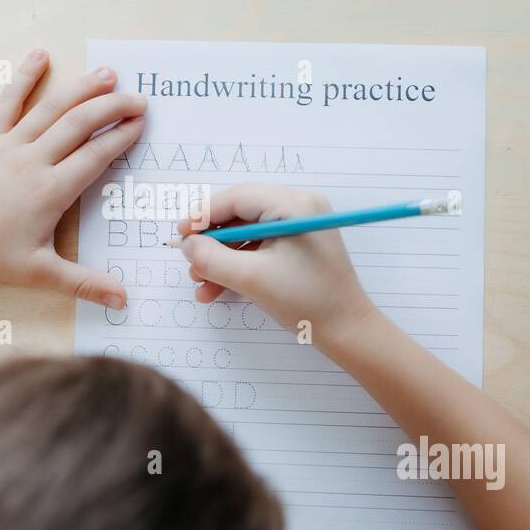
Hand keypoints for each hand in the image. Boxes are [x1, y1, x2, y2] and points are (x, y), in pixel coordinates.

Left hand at [0, 49, 145, 306]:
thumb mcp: (38, 273)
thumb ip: (83, 283)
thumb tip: (122, 301)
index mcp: (50, 192)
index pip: (96, 156)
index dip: (123, 137)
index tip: (143, 123)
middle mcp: (33, 161)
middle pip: (81, 124)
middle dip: (114, 107)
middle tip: (139, 98)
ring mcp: (8, 144)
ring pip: (52, 108)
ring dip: (82, 88)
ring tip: (108, 74)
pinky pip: (8, 100)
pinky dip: (24, 76)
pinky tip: (40, 54)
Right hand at [176, 184, 375, 338]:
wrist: (348, 331)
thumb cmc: (308, 302)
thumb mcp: (252, 279)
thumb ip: (213, 259)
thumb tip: (187, 245)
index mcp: (294, 206)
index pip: (238, 198)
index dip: (204, 214)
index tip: (181, 234)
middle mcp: (299, 208)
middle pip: (241, 214)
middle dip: (212, 241)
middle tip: (189, 261)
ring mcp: (300, 227)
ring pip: (247, 233)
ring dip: (221, 258)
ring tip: (200, 283)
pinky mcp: (299, 246)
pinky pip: (260, 247)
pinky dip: (238, 265)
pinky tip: (217, 289)